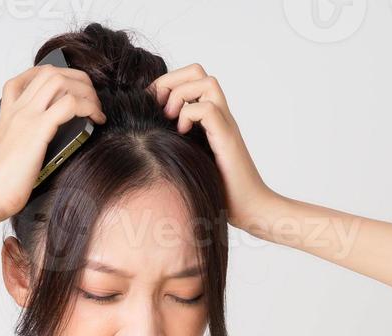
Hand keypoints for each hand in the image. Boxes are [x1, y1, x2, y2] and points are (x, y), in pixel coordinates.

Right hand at [0, 64, 106, 222]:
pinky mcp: (38, 130)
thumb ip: (22, 141)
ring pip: (60, 81)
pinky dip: (88, 107)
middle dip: (76, 78)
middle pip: (48, 72)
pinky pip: (69, 104)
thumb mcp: (8, 154)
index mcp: (7, 115)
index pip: (26, 78)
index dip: (52, 76)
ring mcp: (26, 117)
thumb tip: (43, 143)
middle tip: (91, 97)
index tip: (70, 88)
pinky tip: (96, 119)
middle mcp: (16, 110)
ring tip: (96, 108)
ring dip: (84, 90)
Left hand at [147, 64, 275, 230]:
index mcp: (209, 117)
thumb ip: (174, 141)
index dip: (166, 83)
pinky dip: (190, 114)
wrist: (249, 208)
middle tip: (159, 107)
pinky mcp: (227, 137)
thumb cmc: (218, 190)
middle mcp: (219, 115)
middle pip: (197, 71)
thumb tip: (142, 135)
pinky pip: (208, 107)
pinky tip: (183, 133)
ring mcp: (225, 124)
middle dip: (171, 81)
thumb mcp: (188, 158)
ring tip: (170, 119)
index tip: (150, 104)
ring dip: (181, 95)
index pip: (189, 78)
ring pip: (206, 81)